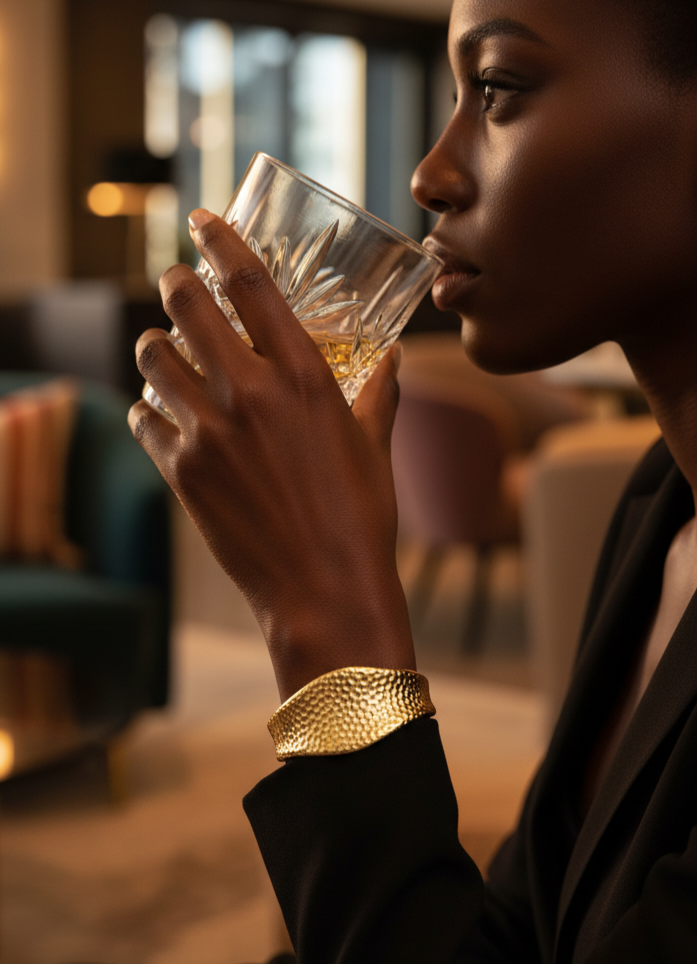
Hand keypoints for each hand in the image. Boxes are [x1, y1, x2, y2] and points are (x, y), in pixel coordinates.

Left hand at [128, 210, 414, 700]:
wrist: (325, 591)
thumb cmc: (360, 519)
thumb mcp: (375, 448)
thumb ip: (380, 394)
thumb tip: (395, 359)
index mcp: (304, 378)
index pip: (251, 284)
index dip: (221, 241)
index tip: (204, 222)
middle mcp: (250, 394)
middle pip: (188, 305)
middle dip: (176, 283)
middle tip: (179, 286)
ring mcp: (209, 432)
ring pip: (152, 356)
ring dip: (155, 344)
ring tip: (166, 350)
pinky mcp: (183, 472)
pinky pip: (145, 417)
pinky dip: (149, 407)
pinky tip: (164, 413)